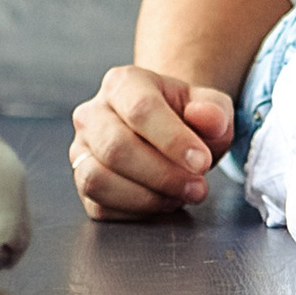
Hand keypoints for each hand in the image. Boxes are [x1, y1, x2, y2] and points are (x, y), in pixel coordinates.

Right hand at [70, 65, 236, 219]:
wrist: (170, 135)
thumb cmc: (188, 119)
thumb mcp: (212, 108)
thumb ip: (214, 110)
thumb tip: (206, 116)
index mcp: (123, 83)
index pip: (141, 110)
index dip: (173, 140)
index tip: (201, 162)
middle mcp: (92, 114)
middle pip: (115, 147)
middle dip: (162, 175)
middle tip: (197, 188)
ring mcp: (81, 150)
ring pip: (97, 179)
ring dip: (146, 197)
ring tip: (180, 196)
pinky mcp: (81, 182)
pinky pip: (98, 204)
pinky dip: (134, 211)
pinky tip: (161, 202)